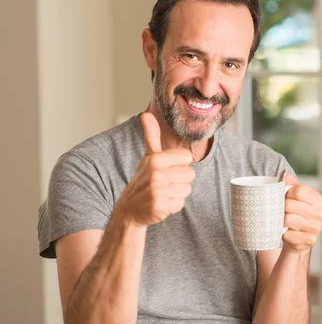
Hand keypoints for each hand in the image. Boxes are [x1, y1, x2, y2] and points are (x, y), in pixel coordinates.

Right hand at [116, 112, 195, 226]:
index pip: (187, 157)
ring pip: (187, 189)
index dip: (180, 164)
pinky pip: (181, 203)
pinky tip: (162, 203)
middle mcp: (157, 174)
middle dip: (180, 180)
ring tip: (163, 193)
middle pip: (190, 175)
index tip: (168, 168)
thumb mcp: (148, 157)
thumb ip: (151, 136)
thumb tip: (145, 114)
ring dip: (177, 193)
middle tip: (165, 183)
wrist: (129, 209)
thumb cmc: (143, 180)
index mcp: (156, 159)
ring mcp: (158, 191)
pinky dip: (173, 205)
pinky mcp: (160, 207)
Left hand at [282, 173, 321, 252]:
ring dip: (281, 220)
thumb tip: (286, 176)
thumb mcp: (295, 198)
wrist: (298, 239)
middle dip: (281, 207)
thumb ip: (291, 185)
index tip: (286, 198)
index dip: (287, 193)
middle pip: (290, 205)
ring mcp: (315, 228)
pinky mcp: (309, 240)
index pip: (297, 190)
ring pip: (287, 219)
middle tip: (282, 211)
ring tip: (284, 221)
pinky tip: (288, 232)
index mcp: (317, 199)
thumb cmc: (295, 214)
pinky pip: (287, 234)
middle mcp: (319, 213)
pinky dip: (284, 233)